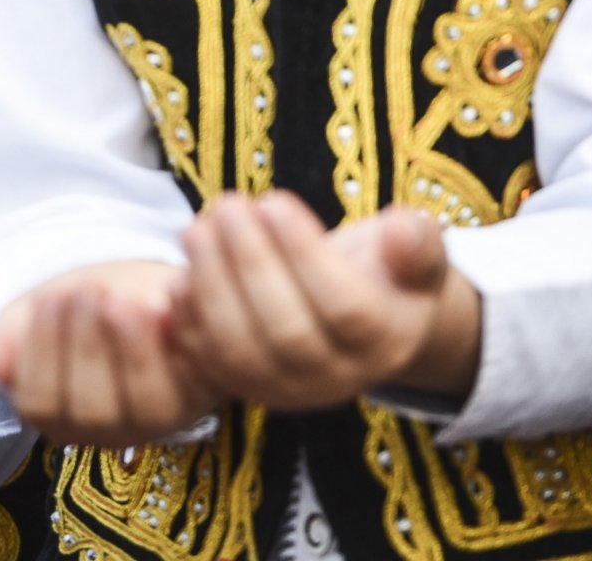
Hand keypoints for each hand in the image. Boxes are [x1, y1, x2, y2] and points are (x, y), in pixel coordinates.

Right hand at [0, 261, 212, 448]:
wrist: (141, 286)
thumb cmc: (81, 305)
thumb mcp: (39, 314)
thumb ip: (11, 337)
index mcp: (64, 417)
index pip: (44, 405)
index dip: (43, 355)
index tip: (48, 300)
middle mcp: (117, 429)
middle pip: (96, 412)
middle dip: (86, 349)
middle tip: (84, 293)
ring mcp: (167, 413)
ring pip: (150, 405)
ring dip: (131, 349)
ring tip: (118, 297)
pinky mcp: (209, 385)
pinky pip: (198, 375)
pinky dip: (182, 336)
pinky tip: (164, 297)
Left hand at [171, 192, 479, 411]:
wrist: (362, 319)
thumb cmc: (385, 272)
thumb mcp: (417, 253)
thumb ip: (417, 243)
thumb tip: (404, 230)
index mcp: (385, 342)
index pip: (344, 308)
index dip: (305, 255)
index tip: (274, 200)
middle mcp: (337, 378)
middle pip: (287, 334)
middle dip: (249, 264)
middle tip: (227, 206)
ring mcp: (287, 391)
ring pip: (241, 355)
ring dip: (210, 289)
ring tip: (196, 229)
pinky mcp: (244, 389)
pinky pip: (209, 368)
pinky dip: (186, 326)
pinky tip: (174, 279)